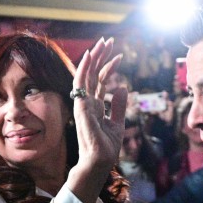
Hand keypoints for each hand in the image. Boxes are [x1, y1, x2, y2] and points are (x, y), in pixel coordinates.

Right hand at [67, 38, 127, 202]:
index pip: (99, 81)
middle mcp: (87, 102)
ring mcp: (82, 103)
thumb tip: (122, 87)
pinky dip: (84, 67)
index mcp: (94, 105)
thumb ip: (118, 105)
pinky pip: (80, 83)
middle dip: (100, 56)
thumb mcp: (118, 123)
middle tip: (108, 40)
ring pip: (85, 73)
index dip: (108, 67)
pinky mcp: (81, 106)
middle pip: (92, 73)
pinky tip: (90, 55)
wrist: (99, 162)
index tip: (118, 55)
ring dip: (94, 57)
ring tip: (103, 42)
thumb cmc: (106, 147)